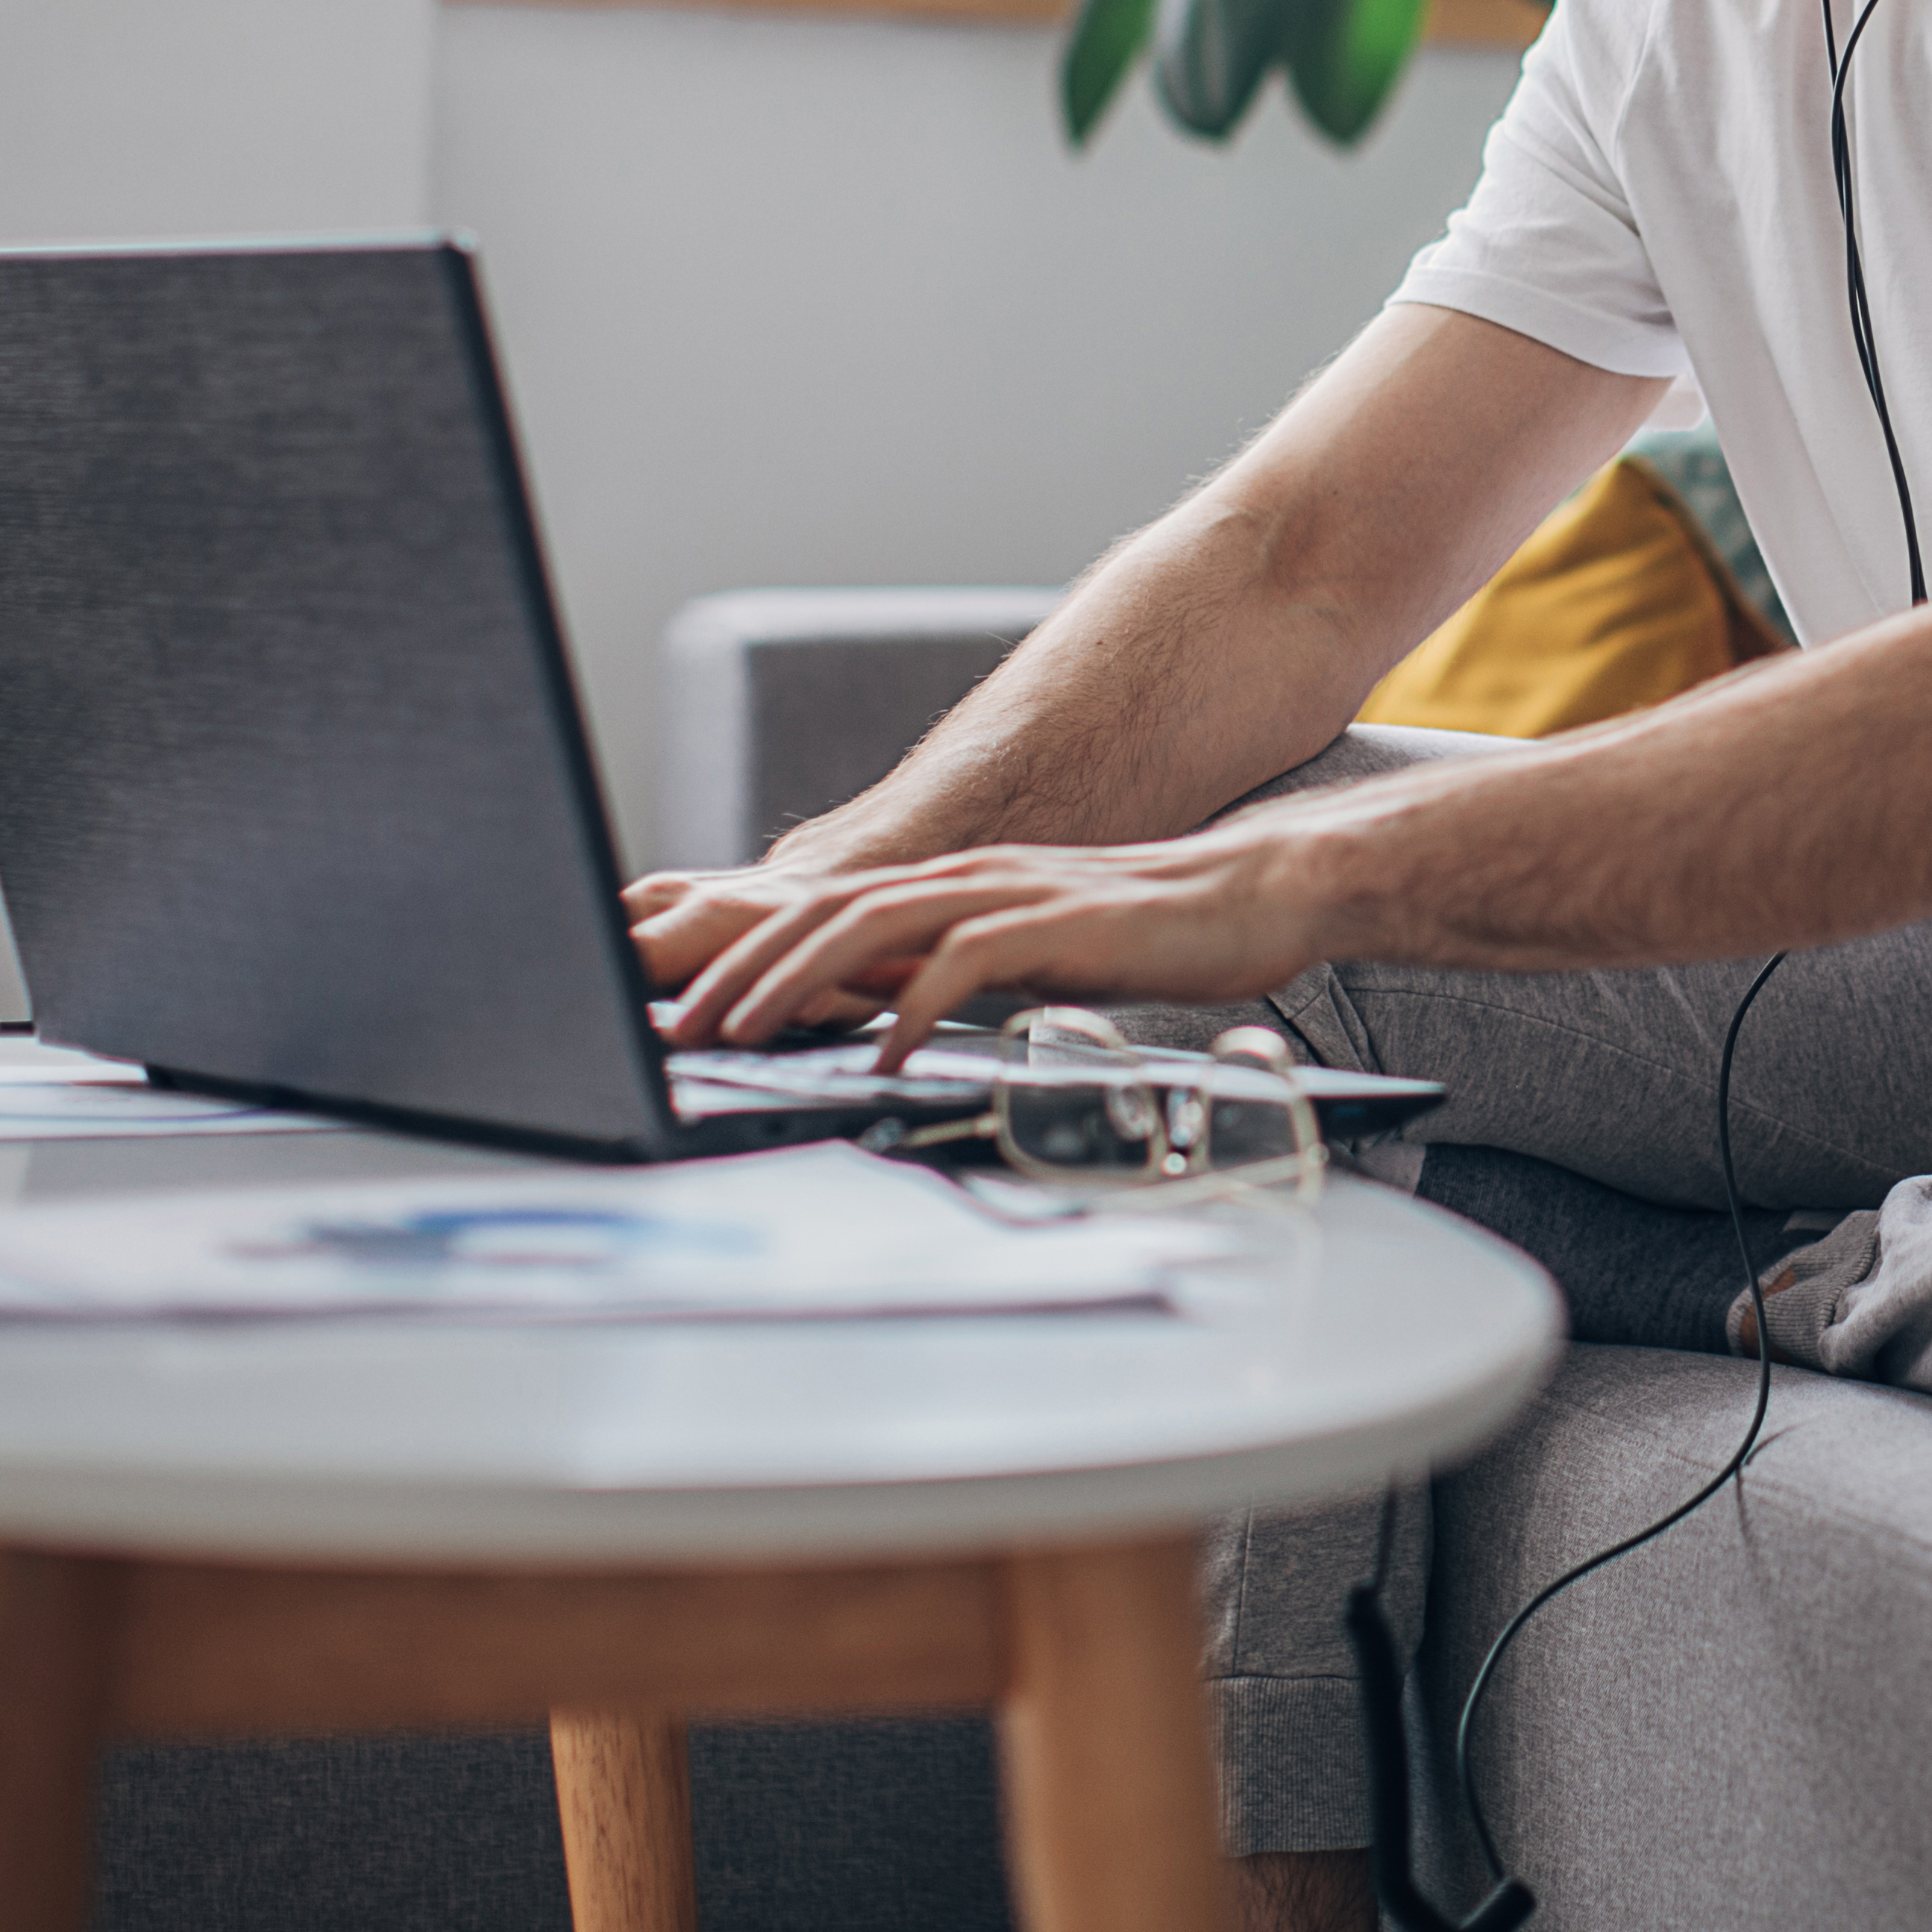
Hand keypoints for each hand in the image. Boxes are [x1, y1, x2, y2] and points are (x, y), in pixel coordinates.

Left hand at [661, 831, 1336, 1064]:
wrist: (1255, 895)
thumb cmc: (1149, 935)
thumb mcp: (1025, 957)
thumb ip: (950, 974)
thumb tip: (875, 1015)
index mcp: (953, 885)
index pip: (821, 914)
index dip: (744, 958)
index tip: (686, 1011)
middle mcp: (967, 877)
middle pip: (821, 914)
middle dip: (737, 972)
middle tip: (677, 1029)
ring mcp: (1008, 894)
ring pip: (869, 926)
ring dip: (795, 981)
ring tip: (740, 1033)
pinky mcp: (1054, 924)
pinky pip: (961, 963)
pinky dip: (910, 1008)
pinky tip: (880, 1054)